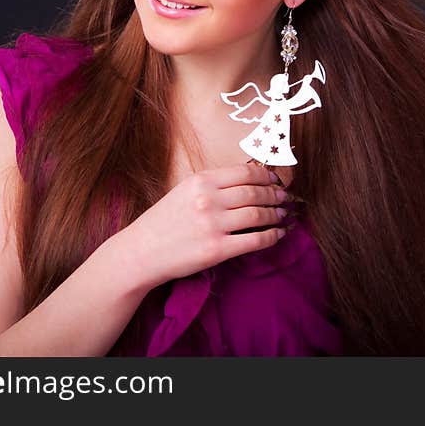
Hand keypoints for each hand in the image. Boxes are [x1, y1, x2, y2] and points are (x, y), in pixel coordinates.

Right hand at [125, 163, 289, 286]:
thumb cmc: (162, 222)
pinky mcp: (217, 249)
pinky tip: (278, 234)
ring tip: (282, 215)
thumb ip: (212, 185)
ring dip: (275, 214)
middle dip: (274, 194)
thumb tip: (247, 181)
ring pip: (258, 215)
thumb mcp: (183, 191)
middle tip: (284, 197)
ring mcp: (213, 225)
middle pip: (254, 192)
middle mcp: (208, 200)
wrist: (140, 253)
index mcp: (200, 181)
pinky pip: (255, 240)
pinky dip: (272, 236)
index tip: (274, 179)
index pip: (244, 173)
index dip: (265, 175)